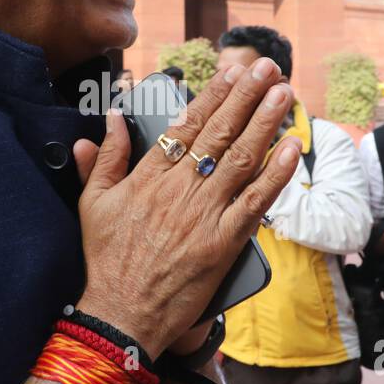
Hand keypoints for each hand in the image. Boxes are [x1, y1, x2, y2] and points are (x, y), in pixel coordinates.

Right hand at [71, 59, 300, 356]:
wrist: (120, 315)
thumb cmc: (105, 262)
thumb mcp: (93, 204)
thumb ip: (105, 159)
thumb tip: (109, 118)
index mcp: (147, 178)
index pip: (185, 126)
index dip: (213, 96)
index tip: (232, 73)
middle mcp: (178, 191)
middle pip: (218, 134)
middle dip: (246, 97)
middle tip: (267, 69)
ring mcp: (203, 217)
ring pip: (240, 160)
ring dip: (265, 123)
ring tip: (283, 94)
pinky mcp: (222, 244)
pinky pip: (254, 203)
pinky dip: (274, 175)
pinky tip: (290, 149)